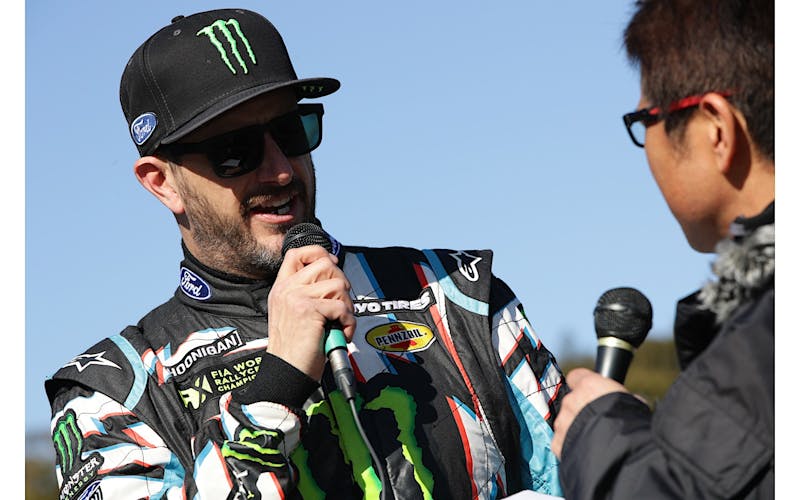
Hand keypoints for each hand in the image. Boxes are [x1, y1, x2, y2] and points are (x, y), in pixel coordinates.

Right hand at [266, 245, 355, 380]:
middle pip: (326, 264)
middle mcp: (287, 289)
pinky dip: (349, 323)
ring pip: (338, 284)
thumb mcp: (292, 313)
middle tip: (339, 307)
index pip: (298, 253)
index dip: (319, 254)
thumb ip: (306, 293)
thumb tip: (334, 277)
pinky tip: (340, 333)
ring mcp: (296, 297)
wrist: (286, 373)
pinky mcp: (309, 310)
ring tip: (338, 323)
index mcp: (282, 287)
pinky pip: (343, 307)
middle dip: (341, 285)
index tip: (331, 266)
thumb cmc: (295, 349)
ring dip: (346, 306)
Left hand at [551, 368, 627, 458]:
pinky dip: (571, 446)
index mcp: (589, 385)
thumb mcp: (635, 404)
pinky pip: (562, 441)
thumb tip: (632, 400)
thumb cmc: (632, 425)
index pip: (577, 377)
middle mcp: (571, 400)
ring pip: (565, 422)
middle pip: (571, 401)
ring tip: (594, 440)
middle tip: (598, 421)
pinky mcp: (558, 442)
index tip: (591, 393)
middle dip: (581, 410)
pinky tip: (587, 451)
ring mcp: (563, 422)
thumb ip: (622, 398)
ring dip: (575, 428)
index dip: (583, 385)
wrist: (622, 453)